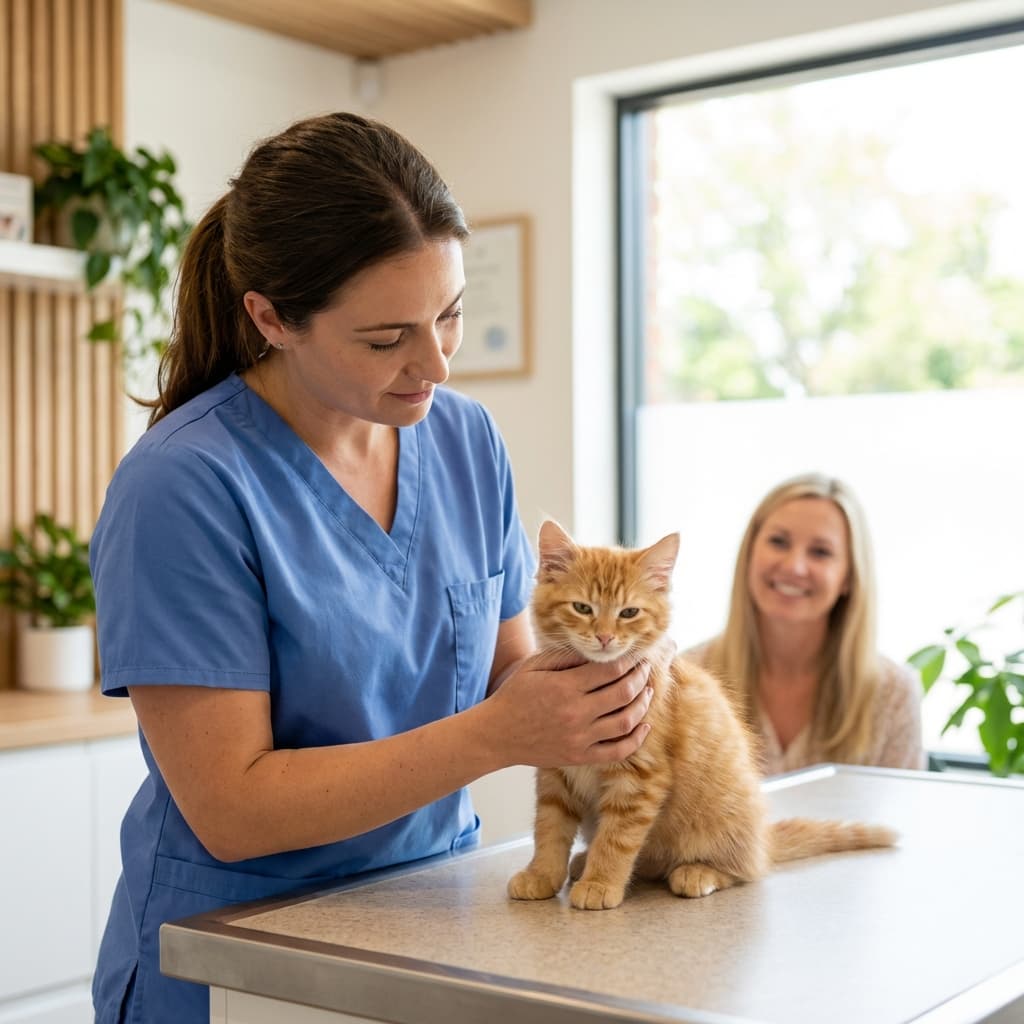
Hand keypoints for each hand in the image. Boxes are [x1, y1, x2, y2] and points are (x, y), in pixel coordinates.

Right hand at [485, 649, 653, 767]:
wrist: (497, 734)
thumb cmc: (515, 695)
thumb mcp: (535, 666)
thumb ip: (566, 656)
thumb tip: (597, 652)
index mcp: (565, 686)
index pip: (609, 670)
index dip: (627, 660)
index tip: (634, 656)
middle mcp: (576, 713)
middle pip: (623, 693)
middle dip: (640, 678)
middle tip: (645, 669)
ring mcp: (580, 738)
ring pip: (626, 721)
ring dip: (643, 705)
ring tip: (647, 692)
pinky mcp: (580, 757)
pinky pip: (618, 751)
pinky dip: (637, 739)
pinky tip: (644, 725)